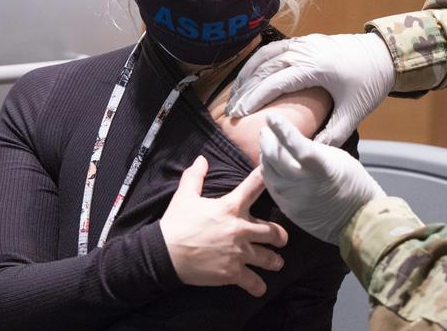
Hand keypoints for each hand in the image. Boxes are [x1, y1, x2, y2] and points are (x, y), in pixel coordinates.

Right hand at [160, 156, 287, 296]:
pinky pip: (252, 282)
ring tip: (277, 263)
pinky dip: (258, 286)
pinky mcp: (232, 273)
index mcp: (231, 207)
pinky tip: (260, 287)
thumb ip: (195, 177)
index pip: (254, 186)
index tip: (277, 173)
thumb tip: (201, 159)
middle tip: (282, 239)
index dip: (267, 177)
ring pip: (268, 258)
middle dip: (280, 236)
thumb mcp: (184, 196)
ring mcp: (239, 253)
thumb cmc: (176, 223)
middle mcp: (240, 229)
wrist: (164, 254)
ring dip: (274, 261)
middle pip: (272, 232)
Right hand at [228, 33, 395, 146]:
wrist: (386, 54)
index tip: (241, 114)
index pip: (276, 81)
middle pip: (265, 67)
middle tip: (232, 111)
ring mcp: (306, 42)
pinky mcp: (307, 40)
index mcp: (316, 67)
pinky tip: (253, 75)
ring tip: (237, 94)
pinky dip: (260, 61)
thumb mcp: (354, 112)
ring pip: (266, 54)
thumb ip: (333, 134)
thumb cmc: (371, 82)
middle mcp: (306, 51)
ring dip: (248, 73)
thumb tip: (311, 152)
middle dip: (246, 89)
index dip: (256, 98)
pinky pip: (276, 47)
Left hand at [259, 113, 385, 243]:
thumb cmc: (352, 183)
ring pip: (267, 171)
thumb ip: (312, 148)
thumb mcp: (338, 158)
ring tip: (267, 144)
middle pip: (275, 156)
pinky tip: (270, 164)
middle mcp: (303, 184)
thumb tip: (290, 139)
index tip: (271, 116)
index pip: (297, 145)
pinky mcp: (287, 209)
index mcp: (321, 168)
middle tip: (266, 129)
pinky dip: (268, 171)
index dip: (282, 129)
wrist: (356, 220)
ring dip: (265, 155)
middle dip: (268, 139)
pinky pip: (271, 186)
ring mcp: (293, 198)